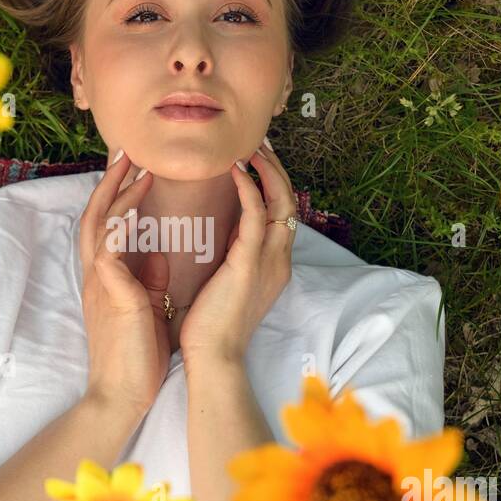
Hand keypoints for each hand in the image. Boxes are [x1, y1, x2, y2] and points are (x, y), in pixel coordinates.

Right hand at [78, 153, 171, 419]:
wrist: (122, 393)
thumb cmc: (136, 355)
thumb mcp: (144, 307)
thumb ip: (148, 279)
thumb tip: (159, 254)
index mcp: (106, 277)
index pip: (107, 225)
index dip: (117, 195)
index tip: (135, 169)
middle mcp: (97, 274)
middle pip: (96, 213)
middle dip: (111, 180)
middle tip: (129, 151)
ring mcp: (100, 281)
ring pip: (101, 222)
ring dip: (119, 191)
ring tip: (139, 165)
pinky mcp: (110, 292)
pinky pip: (109, 246)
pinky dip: (122, 221)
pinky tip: (139, 203)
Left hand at [179, 143, 297, 366]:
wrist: (214, 358)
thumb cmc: (210, 327)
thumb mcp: (226, 285)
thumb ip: (231, 258)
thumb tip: (221, 234)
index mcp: (274, 265)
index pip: (282, 213)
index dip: (273, 182)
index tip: (256, 158)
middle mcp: (279, 259)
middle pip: (289, 200)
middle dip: (276, 169)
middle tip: (260, 142)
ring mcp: (269, 261)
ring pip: (281, 201)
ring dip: (267, 170)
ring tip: (251, 147)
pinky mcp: (250, 263)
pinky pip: (257, 215)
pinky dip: (249, 188)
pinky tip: (235, 170)